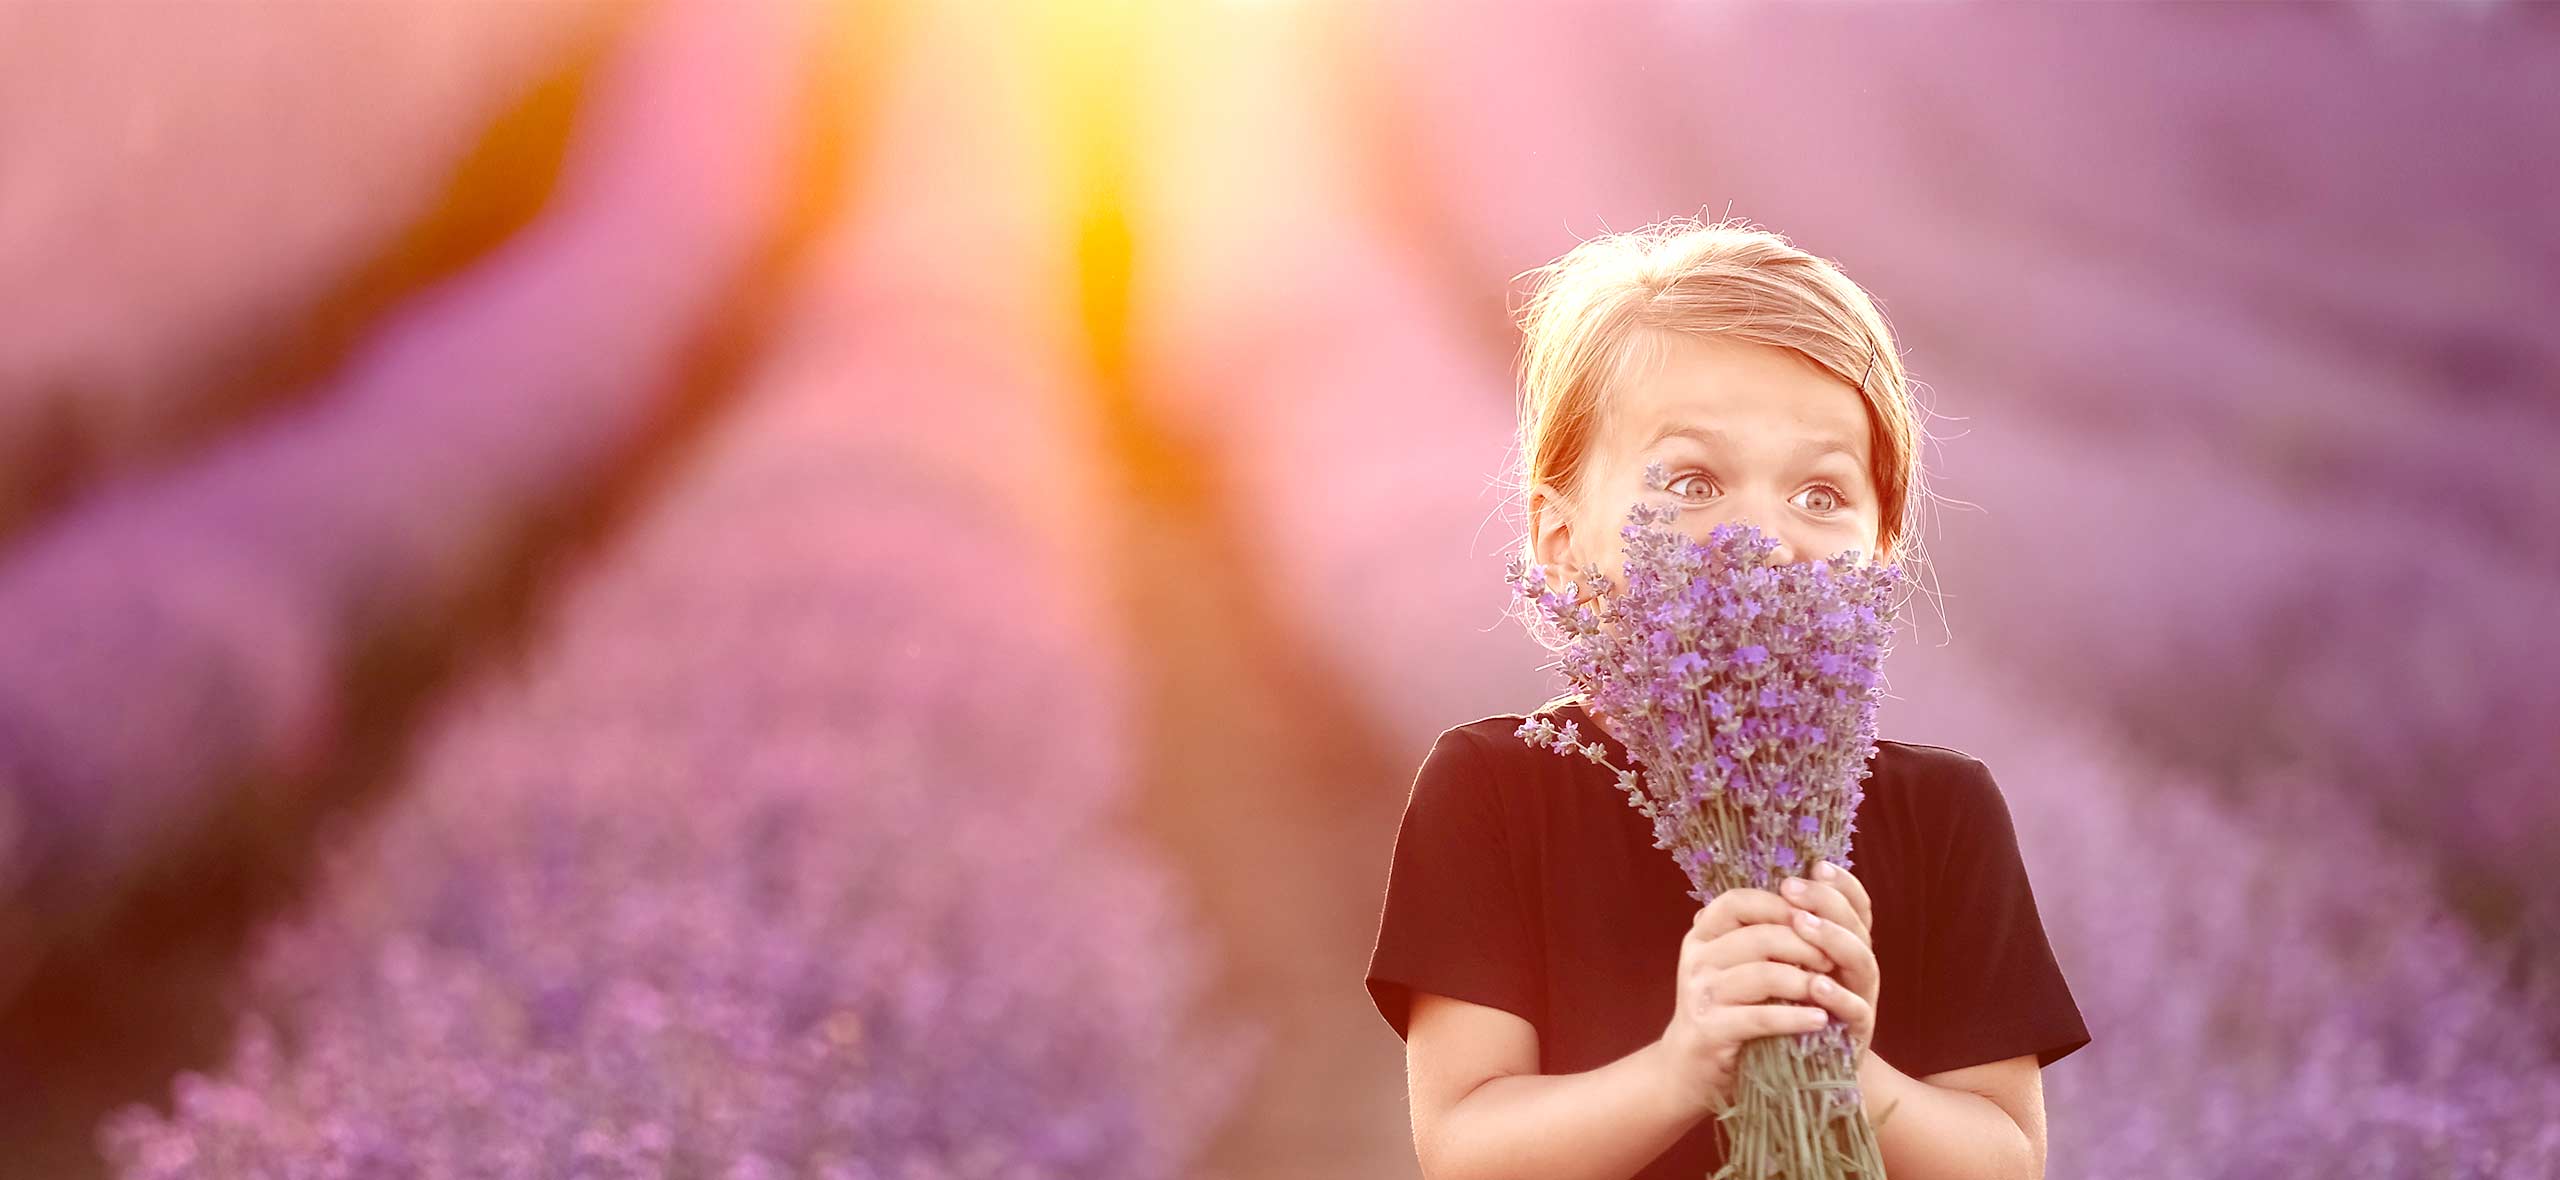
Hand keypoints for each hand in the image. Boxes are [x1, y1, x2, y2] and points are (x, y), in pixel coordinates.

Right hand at [1657, 883, 1840, 1117]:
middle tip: (1832, 959)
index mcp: (1702, 935)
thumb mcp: (1732, 965)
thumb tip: (1806, 904)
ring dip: (1804, 982)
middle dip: (1804, 946)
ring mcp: (1700, 994)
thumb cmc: (1726, 1009)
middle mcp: (1696, 959)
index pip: (1739, 902)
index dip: (1779, 906)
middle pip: (1759, 938)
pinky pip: (1761, 1017)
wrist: (1690, 1066)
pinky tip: (1820, 1020)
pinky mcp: (1710, 1030)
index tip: (1814, 919)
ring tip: (1829, 990)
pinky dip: (1796, 1018)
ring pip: (1762, 975)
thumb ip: (1757, 935)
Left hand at [1778, 859, 1879, 1066]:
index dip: (1842, 884)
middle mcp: (1857, 968)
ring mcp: (1862, 999)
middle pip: (1857, 925)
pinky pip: (1856, 1011)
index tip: (1817, 866)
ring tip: (1803, 925)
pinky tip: (1816, 985)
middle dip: (1826, 903)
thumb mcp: (1780, 968)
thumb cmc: (1788, 1009)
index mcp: (1843, 946)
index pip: (1855, 906)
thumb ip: (1768, 937)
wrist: (1804, 1070)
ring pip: (1862, 961)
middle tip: (1792, 889)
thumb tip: (1717, 905)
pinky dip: (1838, 997)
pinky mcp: (1857, 1034)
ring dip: (1833, 939)